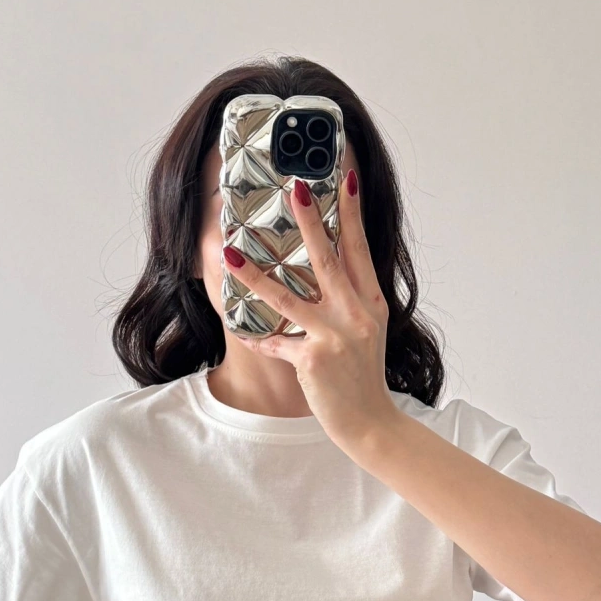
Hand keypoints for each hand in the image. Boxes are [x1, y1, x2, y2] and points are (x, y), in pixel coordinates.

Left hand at [222, 167, 403, 454]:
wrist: (370, 422)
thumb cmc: (364, 376)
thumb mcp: (368, 330)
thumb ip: (352, 299)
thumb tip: (328, 265)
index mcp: (370, 302)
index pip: (360, 248)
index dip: (352, 213)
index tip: (345, 178)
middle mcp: (355, 313)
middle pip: (327, 259)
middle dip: (309, 222)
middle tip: (294, 188)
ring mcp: (334, 336)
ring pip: (288, 297)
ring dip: (255, 274)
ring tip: (231, 254)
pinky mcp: (312, 359)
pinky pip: (275, 342)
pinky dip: (256, 337)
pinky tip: (237, 329)